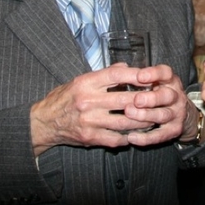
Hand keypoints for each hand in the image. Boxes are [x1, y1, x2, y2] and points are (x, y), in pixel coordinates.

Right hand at [30, 63, 153, 155]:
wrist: (44, 122)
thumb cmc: (64, 98)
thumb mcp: (80, 80)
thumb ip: (103, 75)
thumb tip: (126, 67)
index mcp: (86, 83)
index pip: (115, 75)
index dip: (136, 75)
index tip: (150, 76)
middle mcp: (88, 101)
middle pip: (125, 98)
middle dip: (146, 99)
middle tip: (160, 98)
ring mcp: (90, 121)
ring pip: (126, 121)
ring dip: (143, 120)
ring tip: (154, 117)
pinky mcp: (90, 138)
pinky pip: (116, 138)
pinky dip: (129, 136)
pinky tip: (137, 133)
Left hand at [123, 64, 194, 146]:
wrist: (181, 112)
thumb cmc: (159, 93)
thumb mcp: (154, 80)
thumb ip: (138, 75)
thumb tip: (119, 69)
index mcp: (170, 81)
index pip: (166, 73)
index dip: (154, 74)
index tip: (140, 76)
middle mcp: (176, 96)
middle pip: (167, 95)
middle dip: (151, 98)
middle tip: (135, 100)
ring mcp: (177, 113)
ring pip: (163, 115)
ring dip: (145, 115)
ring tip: (129, 113)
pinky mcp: (174, 130)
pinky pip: (160, 135)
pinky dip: (146, 138)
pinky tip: (131, 137)